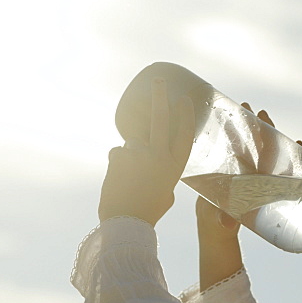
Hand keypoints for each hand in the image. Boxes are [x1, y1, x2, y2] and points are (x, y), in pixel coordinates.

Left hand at [98, 78, 194, 225]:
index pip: (183, 135)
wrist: (125, 222)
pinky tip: (118, 182)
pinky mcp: (118, 155)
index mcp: (174, 166)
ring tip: (129, 182)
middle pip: (159, 118)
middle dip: (159, 96)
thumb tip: (155, 167)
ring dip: (129, 158)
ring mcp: (138, 153)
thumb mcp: (166, 195)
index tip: (183, 99)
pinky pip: (117, 154)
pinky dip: (116, 165)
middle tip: (157, 80)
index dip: (185, 116)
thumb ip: (163, 176)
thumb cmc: (148, 212)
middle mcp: (159, 155)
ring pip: (132, 144)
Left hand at [195, 104, 293, 239]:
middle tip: (262, 112)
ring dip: (274, 138)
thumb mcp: (216, 218)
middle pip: (254, 145)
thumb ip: (222, 219)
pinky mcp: (271, 188)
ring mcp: (259, 178)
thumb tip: (227, 224)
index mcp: (231, 173)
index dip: (239, 131)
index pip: (237, 148)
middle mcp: (245, 172)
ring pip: (269, 153)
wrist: (219, 230)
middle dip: (259, 128)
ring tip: (283, 130)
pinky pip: (284, 170)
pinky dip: (293, 158)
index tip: (240, 113)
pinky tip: (299, 145)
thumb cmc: (213, 217)